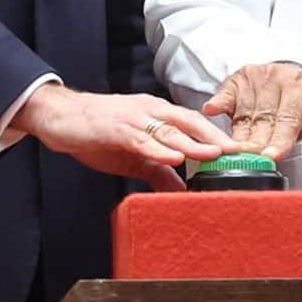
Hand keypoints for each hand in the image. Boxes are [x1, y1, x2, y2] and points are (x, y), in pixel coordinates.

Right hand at [12, 84, 233, 191]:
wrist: (59, 116)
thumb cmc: (97, 131)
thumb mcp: (133, 154)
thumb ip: (159, 170)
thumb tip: (183, 191)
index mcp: (156, 113)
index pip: (193, 122)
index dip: (217, 135)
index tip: (242, 150)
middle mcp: (148, 110)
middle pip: (188, 121)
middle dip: (215, 137)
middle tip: (240, 152)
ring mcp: (132, 118)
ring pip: (168, 130)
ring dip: (193, 142)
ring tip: (216, 154)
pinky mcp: (114, 129)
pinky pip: (141, 139)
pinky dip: (158, 149)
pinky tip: (173, 157)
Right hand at [203, 61, 301, 160]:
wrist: (285, 75)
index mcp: (298, 84)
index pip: (288, 117)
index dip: (280, 139)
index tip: (272, 156)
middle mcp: (274, 77)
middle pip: (264, 118)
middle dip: (258, 143)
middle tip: (253, 163)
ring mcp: (252, 78)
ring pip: (244, 113)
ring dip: (238, 135)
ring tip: (234, 154)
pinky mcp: (234, 81)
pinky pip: (225, 95)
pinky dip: (219, 104)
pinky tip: (212, 111)